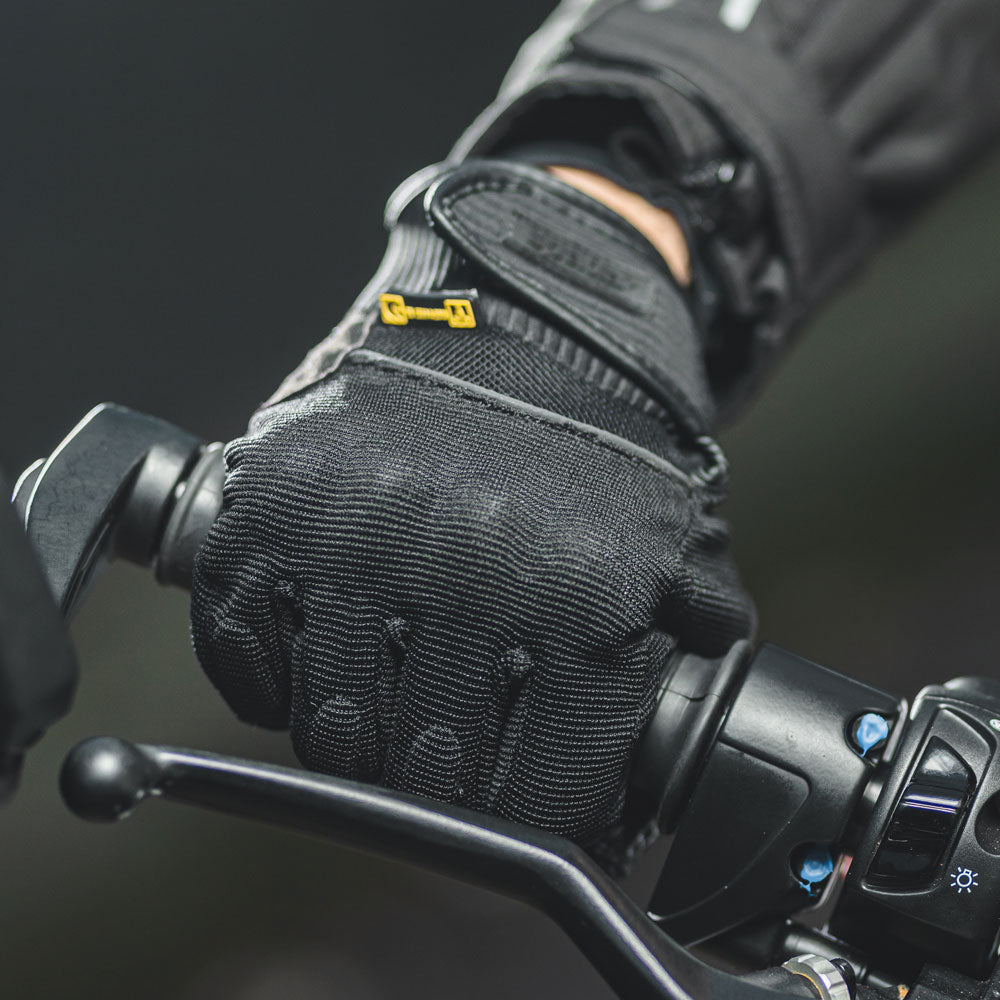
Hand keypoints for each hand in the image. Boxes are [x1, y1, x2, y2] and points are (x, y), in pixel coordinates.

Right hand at [190, 159, 753, 860]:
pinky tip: (310, 652)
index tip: (513, 803)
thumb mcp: (668, 534)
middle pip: (425, 765)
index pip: (539, 784)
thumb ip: (672, 650)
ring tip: (379, 702)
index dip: (529, 813)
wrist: (518, 298)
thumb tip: (635, 780)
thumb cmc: (593, 429)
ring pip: (332, 725)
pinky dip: (268, 678)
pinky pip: (242, 654)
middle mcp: (463, 571)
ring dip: (355, 735)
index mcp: (577, 596)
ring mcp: (355, 537)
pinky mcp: (268, 507)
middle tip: (442, 755)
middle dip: (439, 779)